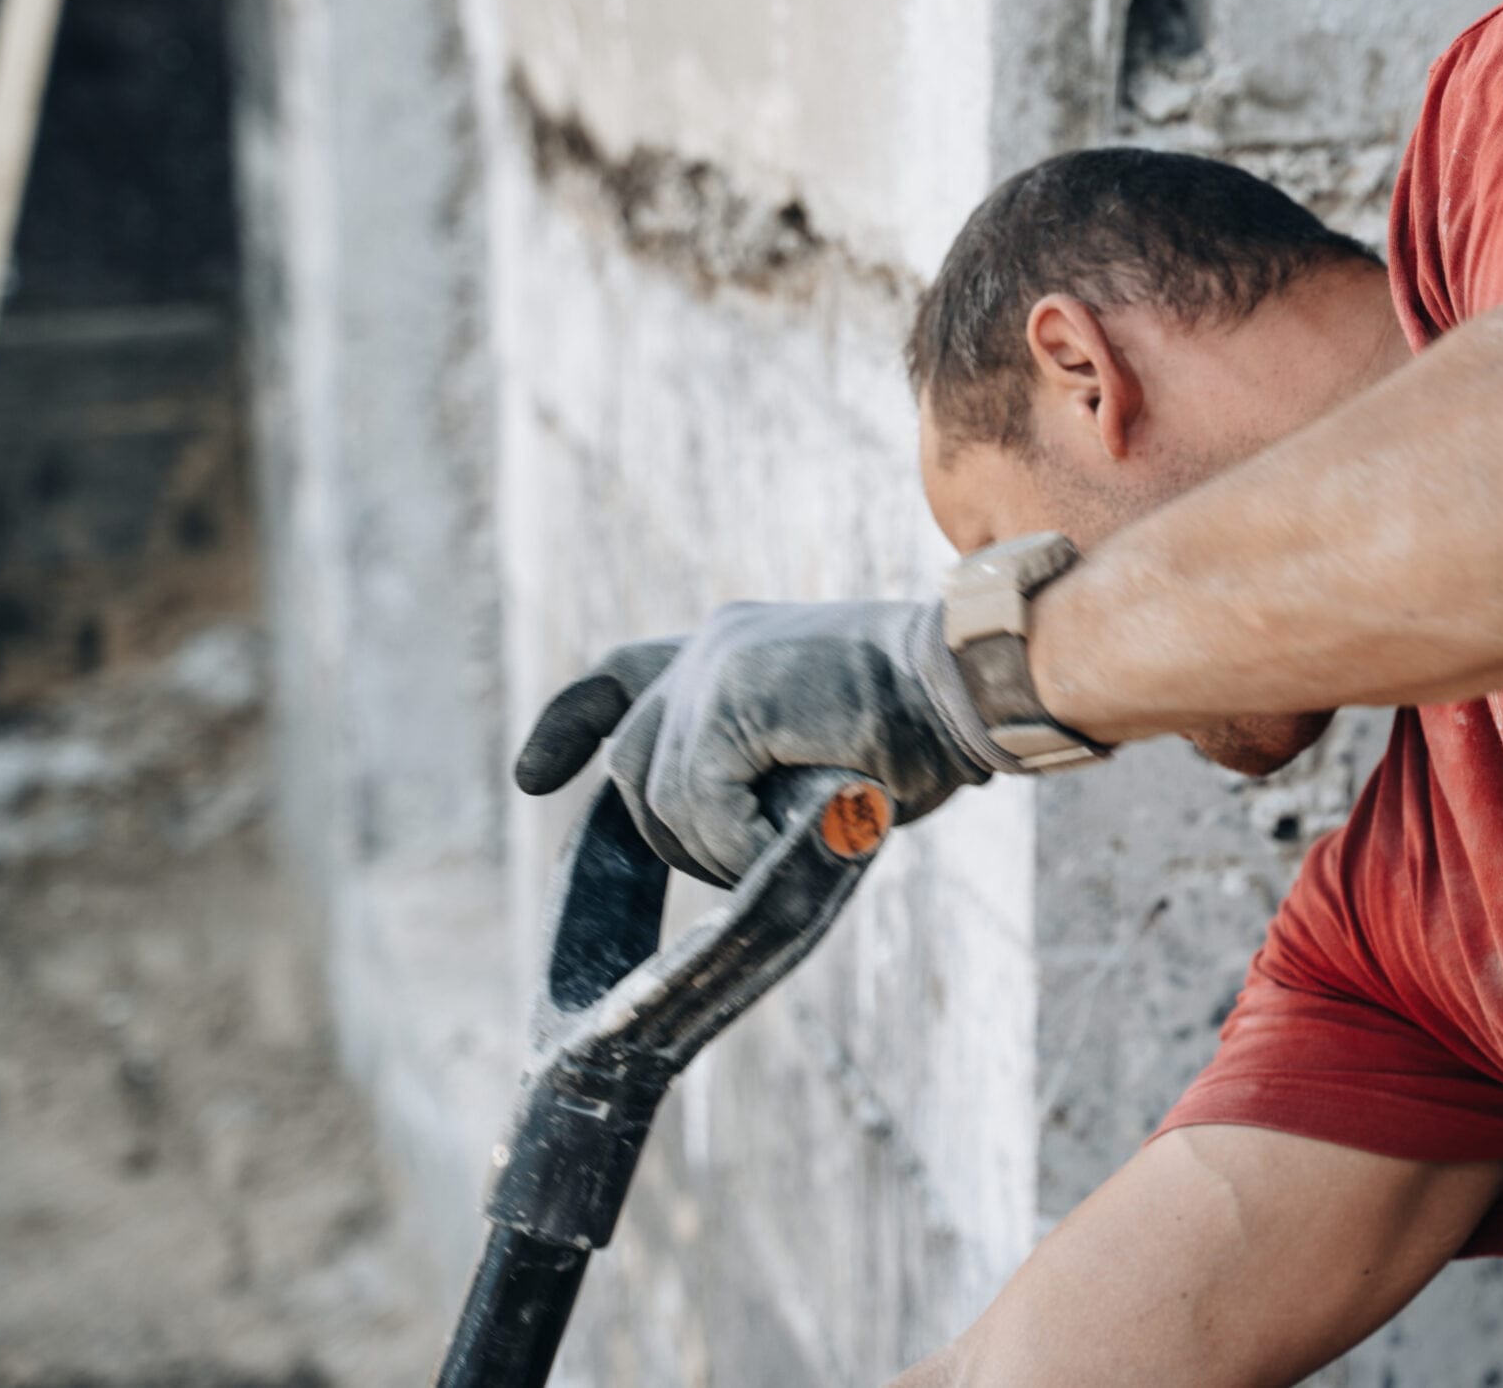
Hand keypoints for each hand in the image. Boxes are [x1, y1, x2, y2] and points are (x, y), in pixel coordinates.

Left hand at [513, 600, 1015, 884]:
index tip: (532, 778)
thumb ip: (759, 767)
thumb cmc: (930, 722)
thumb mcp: (827, 739)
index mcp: (731, 649)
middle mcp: (709, 648)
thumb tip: (729, 836)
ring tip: (797, 835)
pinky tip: (797, 834)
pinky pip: (698, 803)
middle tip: (752, 854)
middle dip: (674, 833)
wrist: (970, 680)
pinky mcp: (728, 698)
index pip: (621, 678)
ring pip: (658, 796)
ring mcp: (713, 669)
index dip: (571, 727)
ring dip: (719, 845)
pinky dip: (741, 842)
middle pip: (636, 763)